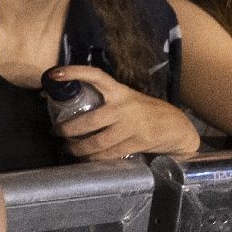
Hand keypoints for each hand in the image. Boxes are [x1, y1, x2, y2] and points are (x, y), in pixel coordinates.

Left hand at [49, 66, 200, 159]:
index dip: (74, 72)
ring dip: (79, 148)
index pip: (95, 75)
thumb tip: (67, 105)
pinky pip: (110, 153)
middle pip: (89, 120)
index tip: (54, 75)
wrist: (177, 126)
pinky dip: (96, 158)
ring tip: (68, 149)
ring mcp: (132, 126)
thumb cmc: (144, 111)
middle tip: (55, 132)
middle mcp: (124, 106)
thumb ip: (104, 101)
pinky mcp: (139, 142)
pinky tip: (87, 159)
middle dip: (68, 129)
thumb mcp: (126, 99)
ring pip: (98, 141)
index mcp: (119, 91)